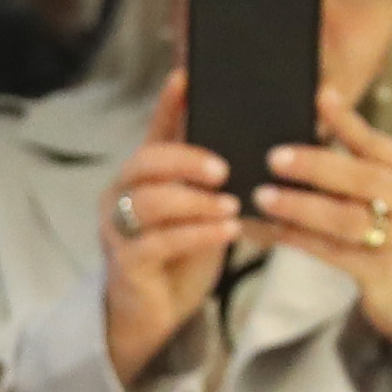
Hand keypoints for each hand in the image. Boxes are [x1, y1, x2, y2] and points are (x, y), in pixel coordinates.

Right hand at [102, 74, 237, 388]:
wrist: (156, 313)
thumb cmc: (183, 255)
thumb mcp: (203, 210)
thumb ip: (218, 179)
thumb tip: (273, 141)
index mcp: (142, 175)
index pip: (155, 130)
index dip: (168, 104)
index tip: (186, 77)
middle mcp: (122, 195)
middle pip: (145, 162)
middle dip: (185, 160)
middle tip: (224, 168)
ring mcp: (118, 228)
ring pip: (149, 202)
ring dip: (194, 201)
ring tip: (231, 204)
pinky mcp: (125, 263)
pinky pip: (158, 242)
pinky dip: (195, 234)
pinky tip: (226, 231)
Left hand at [250, 91, 391, 369]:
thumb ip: (362, 170)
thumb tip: (309, 132)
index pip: (380, 144)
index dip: (348, 121)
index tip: (318, 96)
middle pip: (363, 179)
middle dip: (316, 165)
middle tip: (274, 157)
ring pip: (346, 219)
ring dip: (300, 206)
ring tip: (263, 196)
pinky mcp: (381, 273)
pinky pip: (329, 252)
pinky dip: (294, 238)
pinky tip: (265, 230)